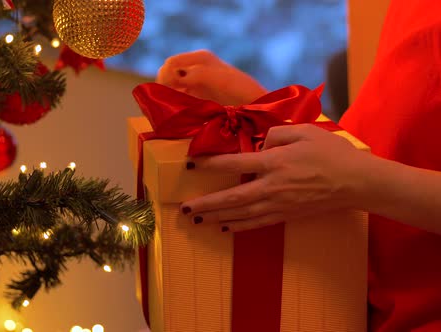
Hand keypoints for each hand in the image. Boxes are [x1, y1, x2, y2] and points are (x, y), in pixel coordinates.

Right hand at [156, 50, 266, 105]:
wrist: (256, 107)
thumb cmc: (240, 91)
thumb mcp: (218, 79)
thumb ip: (196, 75)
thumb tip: (175, 78)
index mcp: (201, 58)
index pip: (171, 63)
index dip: (165, 75)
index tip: (168, 91)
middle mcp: (197, 68)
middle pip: (168, 74)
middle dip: (164, 86)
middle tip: (167, 101)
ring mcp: (197, 83)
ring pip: (172, 87)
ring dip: (168, 96)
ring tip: (171, 107)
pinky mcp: (198, 97)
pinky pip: (179, 97)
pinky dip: (174, 103)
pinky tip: (177, 111)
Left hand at [181, 124, 371, 231]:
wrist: (357, 182)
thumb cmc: (332, 153)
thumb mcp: (305, 131)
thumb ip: (277, 133)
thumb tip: (259, 144)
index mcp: (274, 162)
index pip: (234, 163)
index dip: (210, 164)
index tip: (191, 164)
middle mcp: (271, 186)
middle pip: (231, 197)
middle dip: (206, 203)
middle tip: (184, 208)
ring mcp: (278, 204)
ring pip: (240, 214)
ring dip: (216, 217)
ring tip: (196, 220)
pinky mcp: (286, 214)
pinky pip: (257, 223)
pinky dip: (238, 226)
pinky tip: (224, 227)